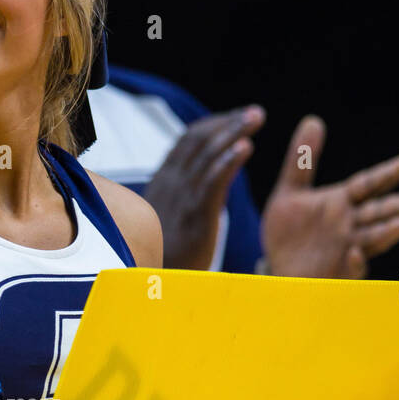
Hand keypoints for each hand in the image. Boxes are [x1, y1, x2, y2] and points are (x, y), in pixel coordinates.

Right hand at [142, 106, 265, 269]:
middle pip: (198, 140)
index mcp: (164, 182)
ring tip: (256, 118)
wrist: (143, 286)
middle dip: (228, 122)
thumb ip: (186, 196)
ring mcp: (181, 198)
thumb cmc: (160, 256)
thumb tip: (207, 179)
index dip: (213, 126)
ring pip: (206, 154)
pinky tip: (245, 147)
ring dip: (232, 131)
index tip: (236, 119)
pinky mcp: (193, 216)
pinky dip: (228, 161)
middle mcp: (170, 184)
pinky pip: (211, 182)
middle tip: (255, 112)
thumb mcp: (169, 219)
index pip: (188, 141)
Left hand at [262, 117, 398, 277]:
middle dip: (395, 207)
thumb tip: (313, 120)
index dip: (387, 175)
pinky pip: (349, 270)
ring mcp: (346, 250)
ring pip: (370, 241)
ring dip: (384, 234)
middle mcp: (349, 225)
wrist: (277, 268)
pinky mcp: (336, 273)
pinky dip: (355, 262)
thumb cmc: (290, 231)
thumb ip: (301, 161)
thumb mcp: (289, 192)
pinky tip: (356, 254)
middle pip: (376, 213)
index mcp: (342, 202)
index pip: (368, 185)